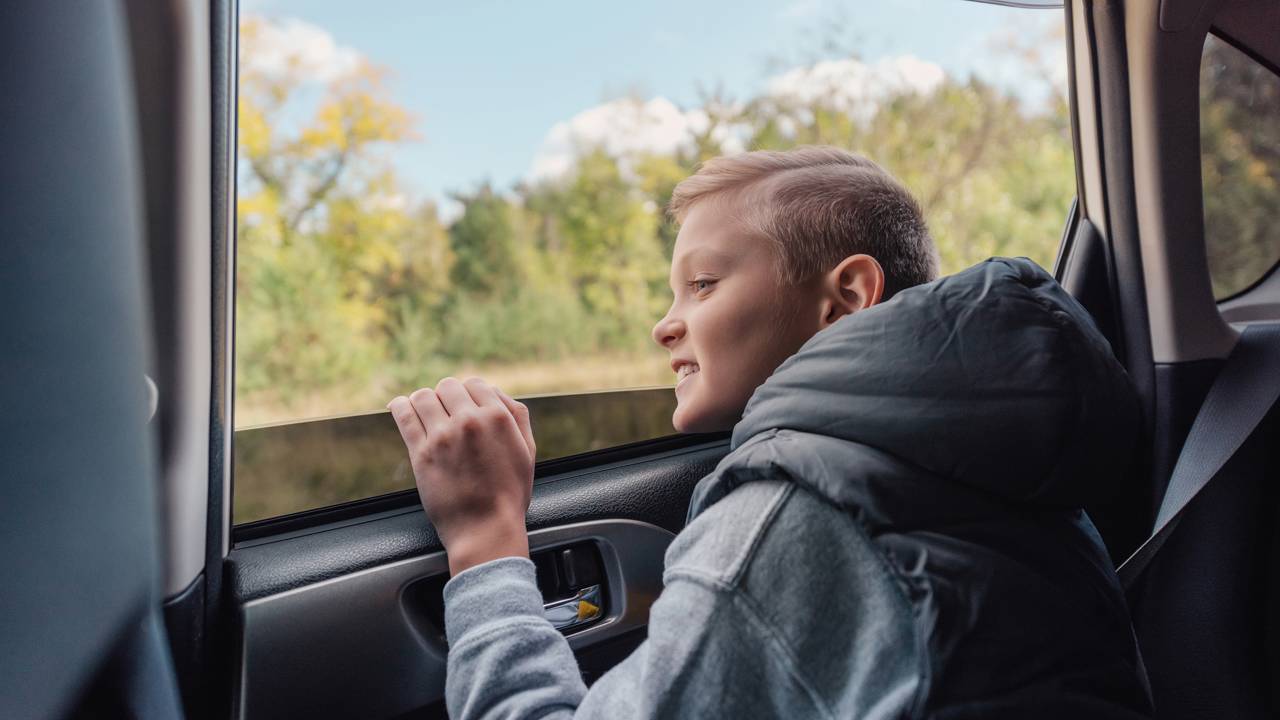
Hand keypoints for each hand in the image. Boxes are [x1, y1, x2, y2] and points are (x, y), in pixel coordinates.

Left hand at [387, 377, 535, 574]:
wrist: (486, 529)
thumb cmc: (509, 495)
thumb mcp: (527, 451)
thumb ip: (516, 417)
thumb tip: (495, 393)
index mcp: (498, 417)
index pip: (475, 384)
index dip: (469, 393)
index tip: (462, 405)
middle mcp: (470, 421)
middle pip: (448, 386)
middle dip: (447, 397)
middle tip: (445, 412)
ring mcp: (443, 436)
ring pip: (424, 396)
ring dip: (424, 401)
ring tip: (424, 411)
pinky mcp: (421, 453)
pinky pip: (404, 415)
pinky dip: (399, 406)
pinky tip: (399, 406)